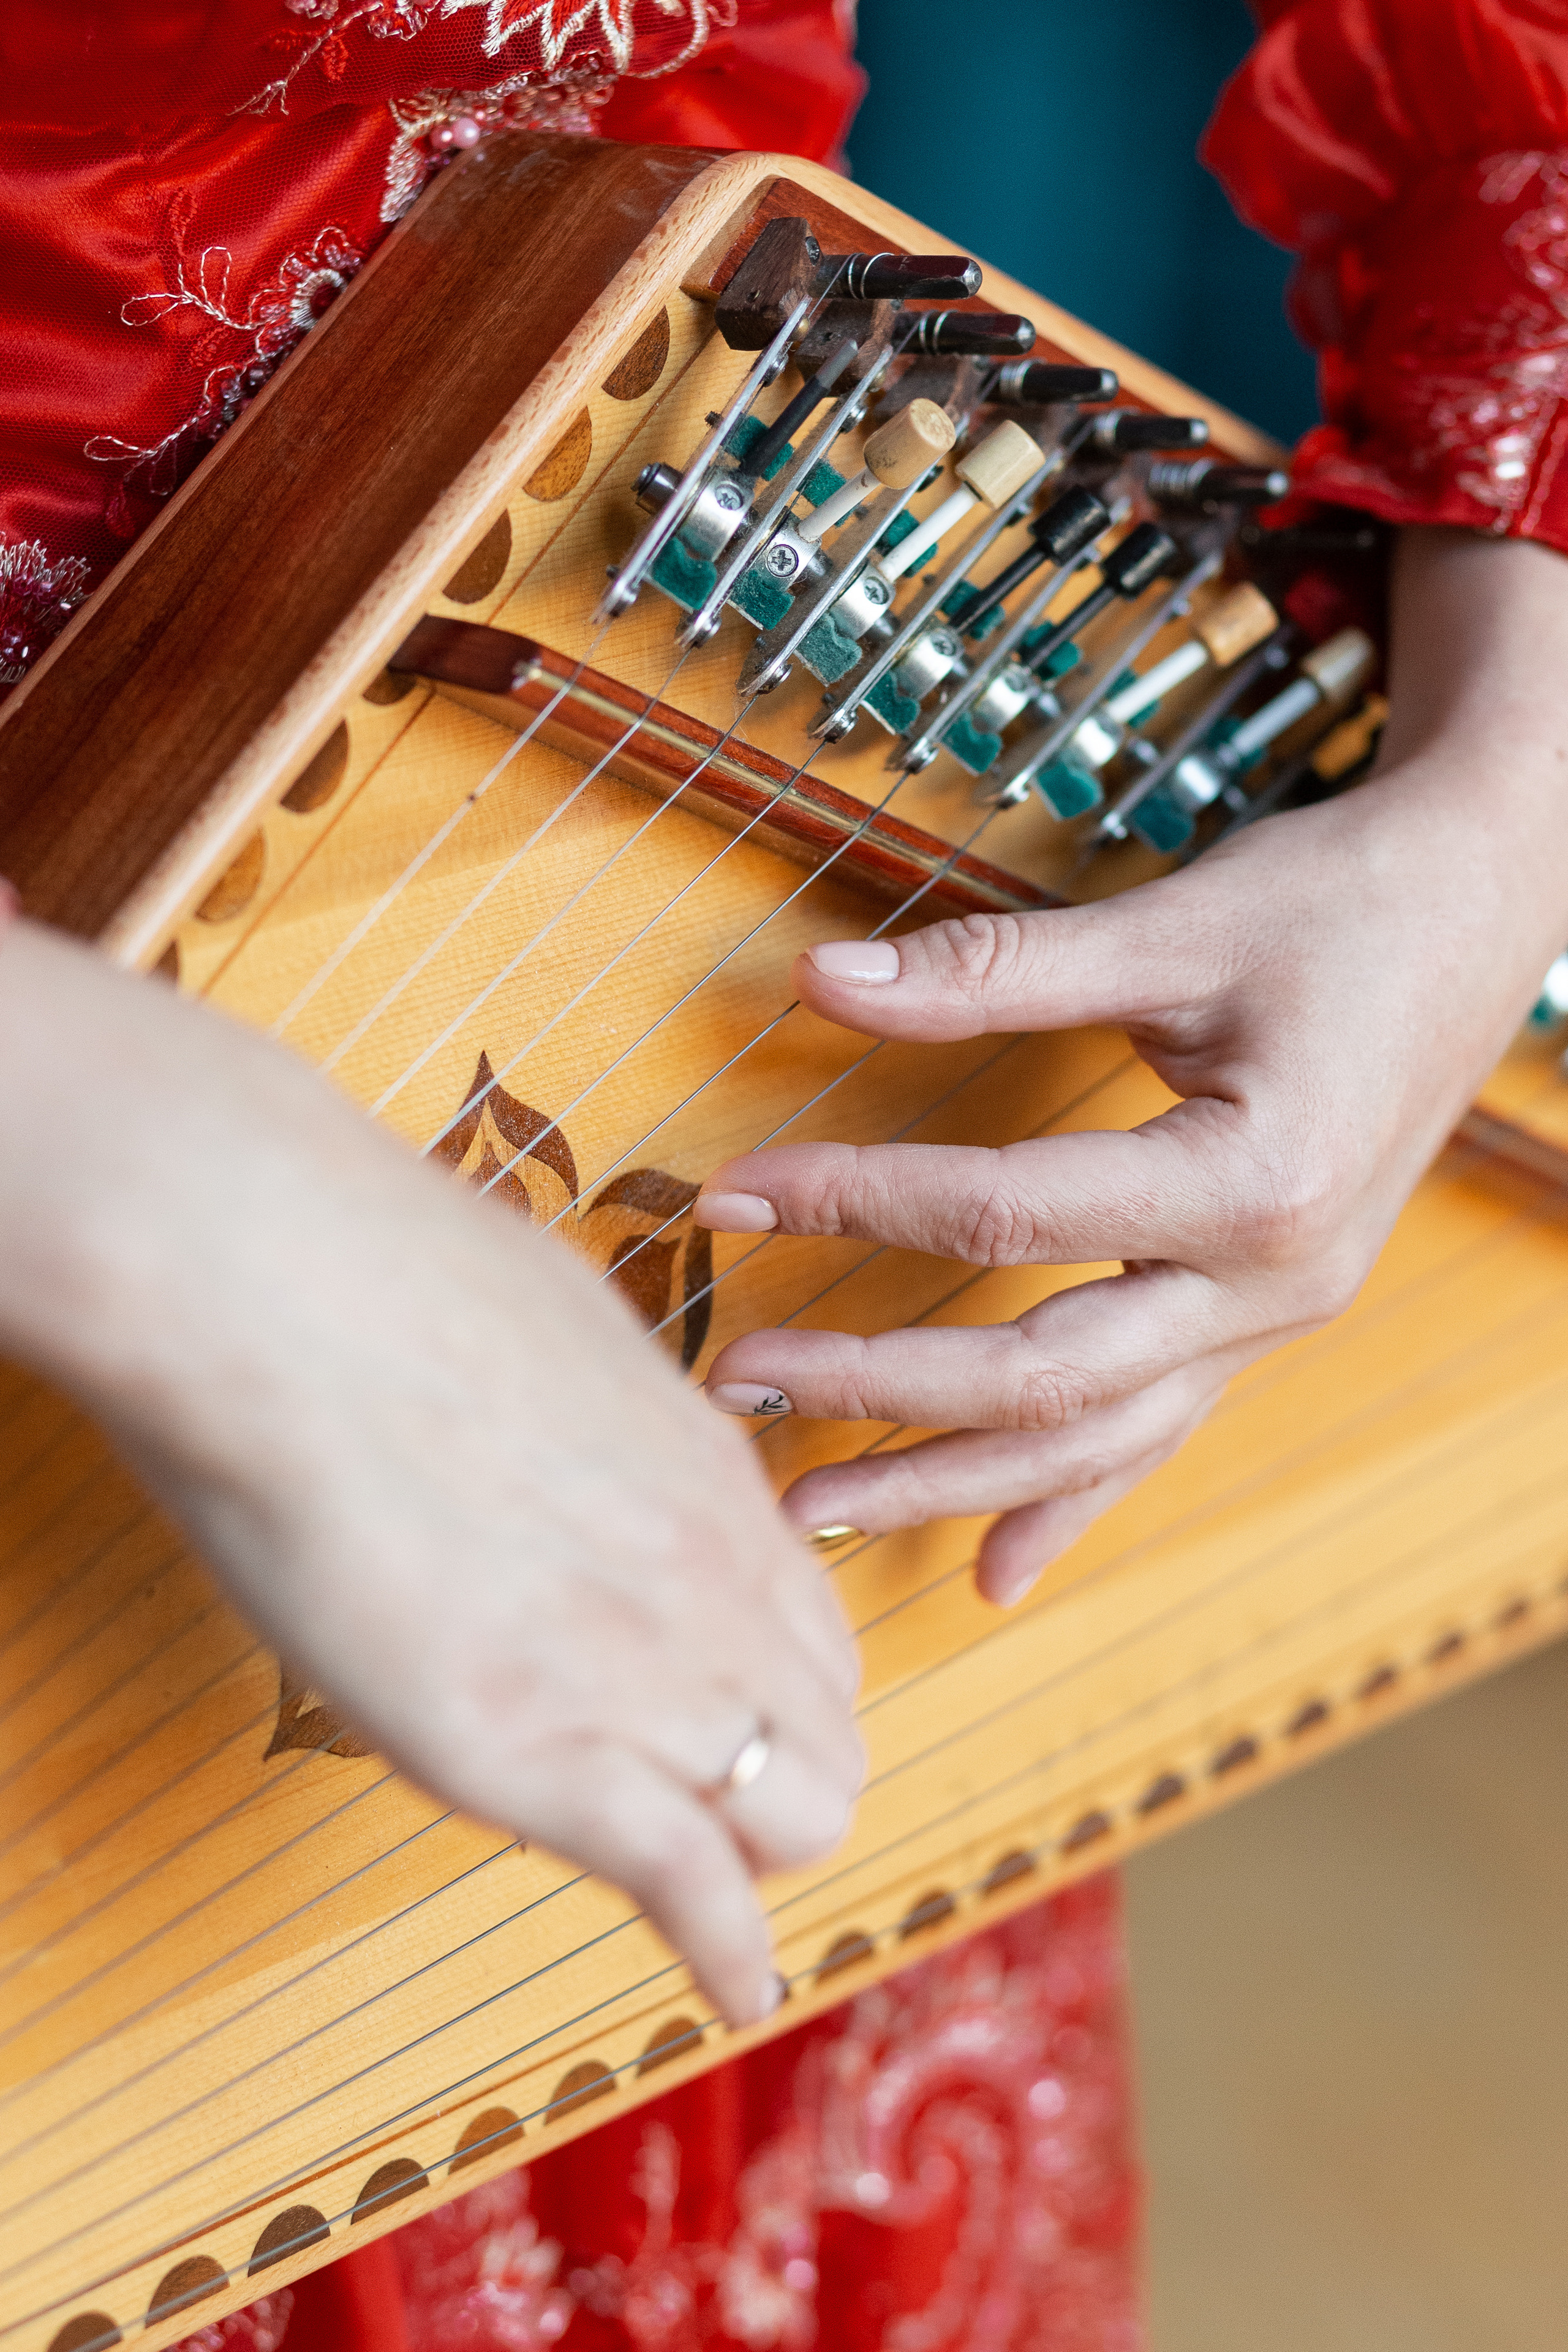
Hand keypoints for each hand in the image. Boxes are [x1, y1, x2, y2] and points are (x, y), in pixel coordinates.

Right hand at [0, 922, 860, 2026]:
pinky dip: (724, 1954)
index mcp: (711, 1477)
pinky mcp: (537, 1751)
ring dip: (755, 1858)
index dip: (784, 1693)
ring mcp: (638, 1667)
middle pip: (829, 1736)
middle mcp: (712, 1578)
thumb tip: (579, 1422)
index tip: (738, 1720)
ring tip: (713, 1896)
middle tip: (715, 1813)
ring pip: (790, 1816)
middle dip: (786, 1784)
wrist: (282, 1290)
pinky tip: (735, 1991)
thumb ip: (600, 1411)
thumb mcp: (554, 1328)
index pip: (817, 1632)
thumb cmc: (384, 1277)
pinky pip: (688, 1886)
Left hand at [695, 529, 1567, 1604]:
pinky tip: (994, 1573)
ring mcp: (1276, 1318)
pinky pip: (1156, 1434)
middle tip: (739, 1382)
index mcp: (1253, 1180)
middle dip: (880, 1389)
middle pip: (1043, 1375)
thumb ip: (988, 968)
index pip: (1004, 1213)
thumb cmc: (1337, 903)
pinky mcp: (1264, 1317)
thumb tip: (816, 981)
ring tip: (820, 1512)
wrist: (1486, 903)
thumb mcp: (1168, 926)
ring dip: (951, 1482)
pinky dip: (1069, 1504)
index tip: (732, 1188)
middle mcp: (1273, 1281)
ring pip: (1095, 1438)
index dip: (855, 1200)